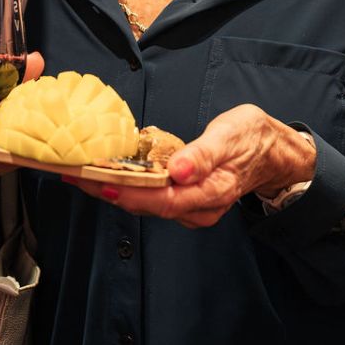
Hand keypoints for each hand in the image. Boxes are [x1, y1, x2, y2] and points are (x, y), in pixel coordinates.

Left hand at [74, 105, 315, 228]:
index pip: (161, 199)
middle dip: (108, 191)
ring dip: (112, 190)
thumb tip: (178, 172)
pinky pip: (151, 198)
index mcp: (210, 192)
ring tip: (79, 174)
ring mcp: (191, 208)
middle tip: (72, 174)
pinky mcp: (185, 200)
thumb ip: (204, 155)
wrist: (272, 151)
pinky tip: (107, 174)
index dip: (126, 193)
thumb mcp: (231, 136)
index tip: (95, 181)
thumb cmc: (251, 138)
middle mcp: (198, 208)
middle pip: (146, 205)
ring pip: (146, 204)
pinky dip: (127, 187)